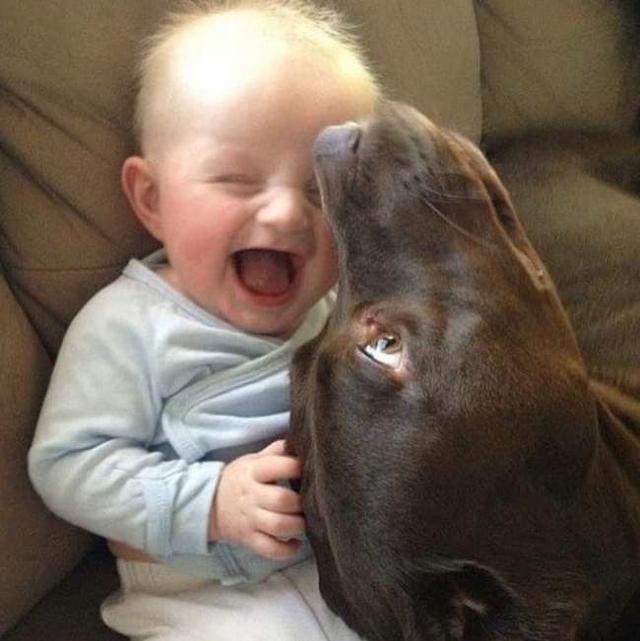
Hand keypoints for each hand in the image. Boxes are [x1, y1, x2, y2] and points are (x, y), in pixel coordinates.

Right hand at [209, 439, 304, 559]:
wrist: (208, 505)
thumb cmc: (240, 479)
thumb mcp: (253, 460)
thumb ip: (275, 451)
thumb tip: (298, 439)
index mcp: (253, 472)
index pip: (275, 466)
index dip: (294, 466)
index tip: (305, 469)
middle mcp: (252, 496)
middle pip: (280, 500)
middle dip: (299, 502)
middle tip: (308, 502)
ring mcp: (250, 520)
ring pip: (278, 526)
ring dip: (297, 526)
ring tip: (303, 522)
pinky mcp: (249, 539)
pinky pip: (269, 549)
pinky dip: (286, 550)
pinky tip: (295, 543)